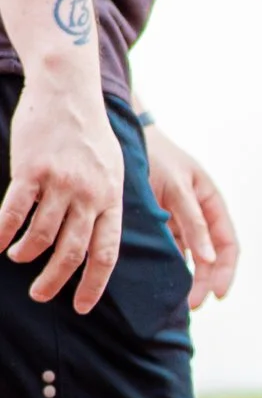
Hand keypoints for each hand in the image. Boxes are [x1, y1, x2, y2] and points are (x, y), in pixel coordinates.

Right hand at [0, 69, 122, 308]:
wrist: (68, 91)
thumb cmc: (90, 134)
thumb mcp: (113, 170)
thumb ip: (106, 203)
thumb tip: (100, 239)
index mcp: (110, 200)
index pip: (106, 254)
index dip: (93, 284)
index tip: (81, 306)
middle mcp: (88, 196)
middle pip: (72, 252)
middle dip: (55, 280)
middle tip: (41, 295)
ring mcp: (60, 183)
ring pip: (42, 235)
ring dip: (28, 254)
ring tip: (19, 258)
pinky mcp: (32, 170)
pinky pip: (14, 211)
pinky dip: (3, 232)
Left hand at [144, 124, 238, 307]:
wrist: (126, 136)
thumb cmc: (156, 157)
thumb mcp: (177, 188)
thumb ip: (193, 222)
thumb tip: (208, 258)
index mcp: (212, 204)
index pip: (228, 245)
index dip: (226, 272)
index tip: (217, 295)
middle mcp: (201, 215)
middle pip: (212, 257)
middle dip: (207, 282)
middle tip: (193, 305)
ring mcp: (182, 220)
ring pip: (194, 258)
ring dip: (191, 279)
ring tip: (181, 301)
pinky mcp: (163, 223)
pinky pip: (173, 251)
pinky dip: (172, 267)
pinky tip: (163, 282)